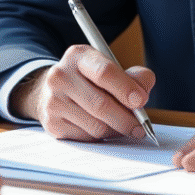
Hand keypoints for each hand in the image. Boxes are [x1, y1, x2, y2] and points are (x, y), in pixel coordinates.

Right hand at [9, 45, 155, 141]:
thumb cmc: (91, 80)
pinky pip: (86, 137)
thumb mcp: (111, 68)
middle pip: (100, 104)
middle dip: (126, 118)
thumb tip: (143, 94)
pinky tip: (102, 127)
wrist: (55, 91)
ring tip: (122, 125)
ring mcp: (53, 100)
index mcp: (78, 56)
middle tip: (140, 126)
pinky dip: (100, 137)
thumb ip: (134, 77)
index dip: (125, 88)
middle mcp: (60, 76)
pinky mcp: (52, 123)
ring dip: (115, 130)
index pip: (104, 72)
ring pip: (96, 125)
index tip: (141, 100)